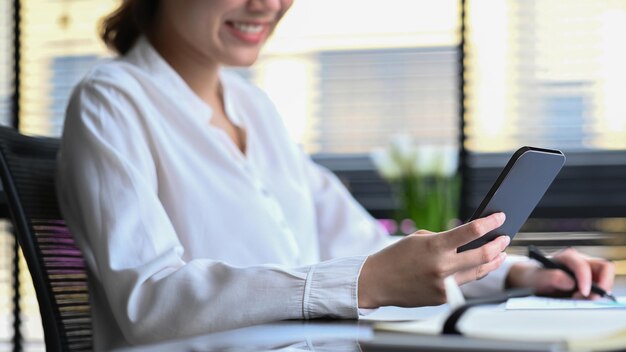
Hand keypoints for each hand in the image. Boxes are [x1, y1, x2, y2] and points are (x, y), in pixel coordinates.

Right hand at [358, 213, 509, 307]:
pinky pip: (463, 284)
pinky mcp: (443, 298)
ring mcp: (443, 284)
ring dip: (492, 262)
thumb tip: (467, 240)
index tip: (499, 217)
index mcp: (435, 246)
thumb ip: (444, 239)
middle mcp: (442, 266)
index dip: (490, 223)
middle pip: (483, 255)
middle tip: (504, 238)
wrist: (377, 282)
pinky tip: (477, 267)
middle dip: (498, 245)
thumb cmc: (396, 257)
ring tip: (499, 254)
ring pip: (478, 272)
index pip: (471, 231)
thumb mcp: (419, 239)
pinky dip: (471, 274)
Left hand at [506, 247, 615, 298]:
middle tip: (591, 299)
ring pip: (604, 278)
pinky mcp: (588, 282)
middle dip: (602, 284)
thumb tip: (569, 282)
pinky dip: (595, 296)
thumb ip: (551, 278)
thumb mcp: (537, 278)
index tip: (583, 294)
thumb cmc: (534, 277)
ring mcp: (586, 272)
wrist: (530, 280)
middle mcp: (580, 262)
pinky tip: (581, 301)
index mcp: (567, 257)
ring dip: (599, 292)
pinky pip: (600, 288)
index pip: (583, 265)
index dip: (585, 280)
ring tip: (581, 300)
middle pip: (604, 268)